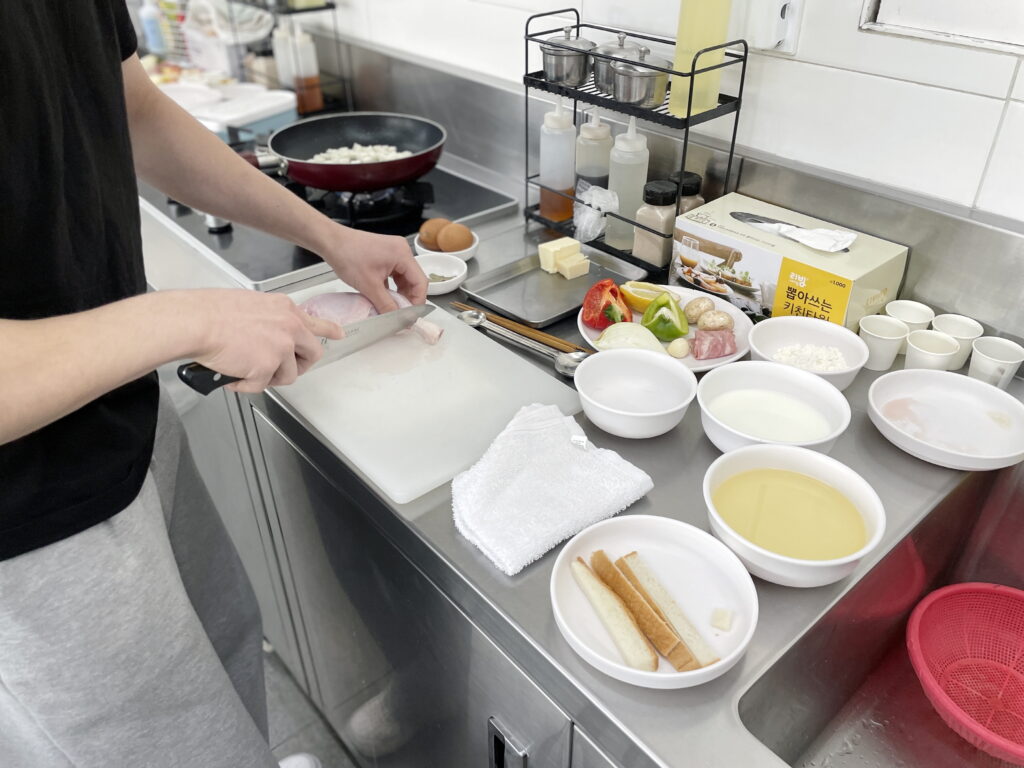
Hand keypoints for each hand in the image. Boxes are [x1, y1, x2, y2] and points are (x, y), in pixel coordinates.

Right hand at [185, 290, 343, 392]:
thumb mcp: (250, 305)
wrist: (195, 321)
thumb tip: (268, 338)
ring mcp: (281, 347)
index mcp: (284, 309)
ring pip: (288, 375)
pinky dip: (244, 384)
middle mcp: (289, 326)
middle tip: (281, 370)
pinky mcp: (267, 367)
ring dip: (267, 376)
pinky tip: (231, 372)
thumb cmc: (210, 312)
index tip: (338, 334)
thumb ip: (268, 320)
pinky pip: (260, 386)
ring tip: (244, 368)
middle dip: (299, 366)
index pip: (316, 322)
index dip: (329, 331)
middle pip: (312, 354)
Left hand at [317, 224, 427, 313]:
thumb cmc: (348, 256)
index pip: (420, 282)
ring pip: (404, 278)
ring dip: (398, 293)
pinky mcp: (385, 255)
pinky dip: (391, 286)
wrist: (331, 242)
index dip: (417, 301)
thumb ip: (386, 305)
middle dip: (407, 298)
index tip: (410, 316)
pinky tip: (383, 296)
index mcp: (402, 254)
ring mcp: (393, 252)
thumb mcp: (369, 286)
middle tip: (400, 314)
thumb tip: (398, 319)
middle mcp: (401, 251)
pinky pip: (394, 274)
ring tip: (390, 307)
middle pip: (413, 280)